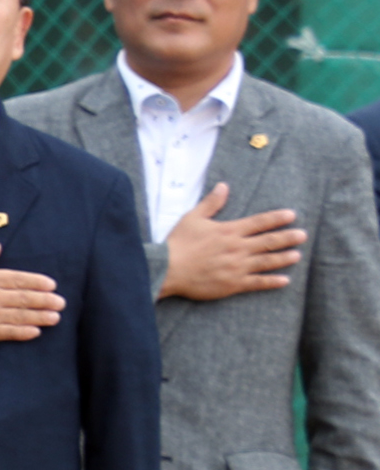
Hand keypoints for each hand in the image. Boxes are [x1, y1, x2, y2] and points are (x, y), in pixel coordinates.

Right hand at [0, 243, 59, 344]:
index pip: (19, 279)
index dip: (37, 282)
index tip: (51, 285)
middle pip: (25, 298)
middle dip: (45, 301)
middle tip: (60, 303)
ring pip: (21, 316)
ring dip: (40, 317)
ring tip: (55, 318)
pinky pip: (8, 332)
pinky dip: (22, 332)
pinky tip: (34, 332)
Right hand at [160, 184, 301, 300]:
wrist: (167, 269)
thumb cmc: (178, 243)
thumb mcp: (193, 218)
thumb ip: (211, 203)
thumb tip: (223, 186)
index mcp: (229, 231)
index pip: (259, 222)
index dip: (277, 218)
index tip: (292, 215)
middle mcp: (237, 248)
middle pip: (269, 242)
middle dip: (287, 237)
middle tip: (303, 235)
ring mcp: (237, 267)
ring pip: (267, 261)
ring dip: (284, 258)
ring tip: (297, 255)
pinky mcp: (232, 283)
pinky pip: (257, 282)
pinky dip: (272, 281)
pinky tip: (284, 280)